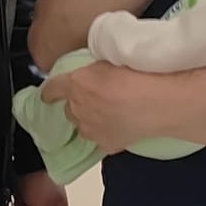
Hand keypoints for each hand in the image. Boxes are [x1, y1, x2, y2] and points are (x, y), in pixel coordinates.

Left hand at [39, 61, 157, 156]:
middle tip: (96, 99)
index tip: (48, 94)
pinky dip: (106, 135)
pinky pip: (99, 140)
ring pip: (82, 126)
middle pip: (69, 109)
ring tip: (109, 115)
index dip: (50, 91)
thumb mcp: (111, 60)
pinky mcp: (105, 145)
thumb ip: (96, 70)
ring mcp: (90, 130)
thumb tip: (96, 74)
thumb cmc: (139, 74)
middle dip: (77, 104)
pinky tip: (121, 128)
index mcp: (76, 83)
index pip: (52, 88)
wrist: (157, 103)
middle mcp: (77, 108)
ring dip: (89, 121)